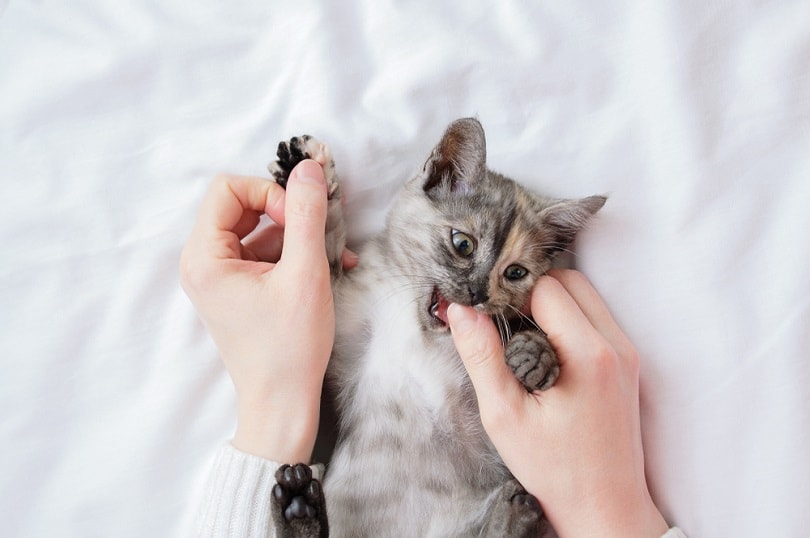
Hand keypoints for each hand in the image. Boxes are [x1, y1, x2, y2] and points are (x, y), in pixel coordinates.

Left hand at [180, 160, 354, 463]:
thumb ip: (307, 215)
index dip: (268, 193)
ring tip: (333, 255)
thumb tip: (309, 168)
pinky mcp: (238, 290)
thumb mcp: (304, 274)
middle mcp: (203, 263)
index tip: (298, 220)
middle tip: (316, 234)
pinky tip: (327, 266)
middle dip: (286, 212)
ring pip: (258, 229)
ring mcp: (220, 277)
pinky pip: (263, 253)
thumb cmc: (289, 347)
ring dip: (297, 235)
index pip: (228, 188)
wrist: (282, 403)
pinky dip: (293, 254)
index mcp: (204, 258)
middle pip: (242, 206)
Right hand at [447, 269, 667, 537]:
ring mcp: (626, 352)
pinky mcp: (627, 362)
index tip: (488, 311)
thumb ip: (482, 356)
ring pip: (584, 294)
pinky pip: (594, 316)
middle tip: (502, 322)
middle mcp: (616, 346)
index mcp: (588, 355)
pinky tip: (543, 350)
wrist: (605, 504)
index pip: (546, 287)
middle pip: (569, 280)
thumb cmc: (556, 468)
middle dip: (530, 290)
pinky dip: (567, 318)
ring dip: (550, 302)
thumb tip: (462, 309)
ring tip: (521, 337)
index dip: (510, 292)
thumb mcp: (504, 415)